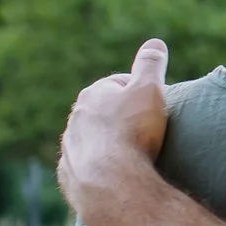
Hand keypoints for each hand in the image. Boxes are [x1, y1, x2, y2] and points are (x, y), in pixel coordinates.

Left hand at [57, 39, 171, 225]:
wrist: (111, 182)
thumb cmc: (132, 131)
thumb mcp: (150, 89)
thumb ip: (151, 64)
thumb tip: (155, 43)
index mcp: (93, 94)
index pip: (119, 84)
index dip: (141, 92)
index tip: (157, 104)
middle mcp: (76, 119)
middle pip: (103, 112)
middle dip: (122, 117)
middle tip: (148, 129)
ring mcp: (70, 148)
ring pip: (92, 139)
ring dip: (109, 143)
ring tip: (134, 155)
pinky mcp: (68, 174)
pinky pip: (86, 166)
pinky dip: (100, 167)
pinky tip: (117, 174)